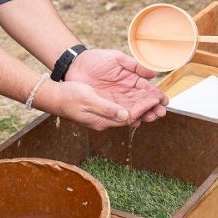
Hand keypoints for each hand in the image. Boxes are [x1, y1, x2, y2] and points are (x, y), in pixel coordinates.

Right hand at [37, 79, 157, 130]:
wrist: (54, 96)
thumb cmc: (69, 97)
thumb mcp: (88, 101)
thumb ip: (107, 109)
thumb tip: (126, 115)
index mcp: (103, 120)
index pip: (129, 116)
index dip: (144, 108)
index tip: (155, 99)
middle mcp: (105, 120)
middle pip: (131, 117)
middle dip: (147, 110)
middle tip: (163, 104)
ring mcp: (103, 116)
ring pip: (127, 113)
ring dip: (142, 107)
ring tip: (156, 102)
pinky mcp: (101, 109)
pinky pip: (121, 109)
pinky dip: (132, 104)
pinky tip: (138, 98)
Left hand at [66, 48, 167, 124]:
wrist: (75, 66)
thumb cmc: (95, 59)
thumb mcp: (117, 59)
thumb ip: (134, 66)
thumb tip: (153, 74)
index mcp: (130, 80)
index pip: (146, 90)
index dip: (156, 95)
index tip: (164, 100)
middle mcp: (125, 92)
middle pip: (143, 102)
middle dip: (153, 108)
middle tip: (160, 112)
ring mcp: (116, 100)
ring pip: (133, 109)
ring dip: (144, 114)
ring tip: (151, 117)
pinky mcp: (106, 106)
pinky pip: (119, 114)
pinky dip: (128, 118)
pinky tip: (136, 121)